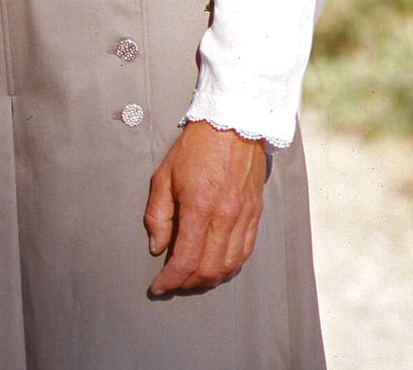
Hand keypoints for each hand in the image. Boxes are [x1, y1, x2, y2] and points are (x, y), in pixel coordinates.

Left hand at [144, 120, 266, 294]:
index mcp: (200, 207)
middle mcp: (226, 218)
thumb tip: (157, 247)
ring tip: (191, 279)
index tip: (158, 287)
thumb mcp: (164, 175)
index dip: (170, 279)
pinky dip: (229, 267)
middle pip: (209, 270)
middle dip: (188, 283)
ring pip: (229, 266)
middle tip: (172, 283)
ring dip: (209, 280)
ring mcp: (244, 218)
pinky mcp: (255, 216)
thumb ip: (158, 214)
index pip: (186, 259)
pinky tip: (216, 267)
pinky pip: (245, 253)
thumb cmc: (194, 148)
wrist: (232, 125)